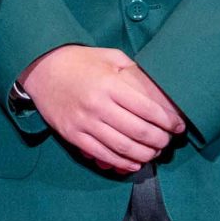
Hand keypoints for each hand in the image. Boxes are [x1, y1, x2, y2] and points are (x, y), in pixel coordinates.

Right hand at [19, 46, 186, 173]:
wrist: (41, 69)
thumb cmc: (80, 62)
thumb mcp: (110, 57)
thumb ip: (135, 73)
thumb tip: (161, 94)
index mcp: (110, 84)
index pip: (147, 109)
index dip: (168, 121)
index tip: (178, 126)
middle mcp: (97, 105)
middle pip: (138, 131)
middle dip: (159, 140)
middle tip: (167, 142)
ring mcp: (84, 122)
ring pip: (122, 147)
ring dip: (144, 154)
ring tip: (154, 153)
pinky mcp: (72, 135)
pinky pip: (101, 154)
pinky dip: (121, 162)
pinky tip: (134, 163)